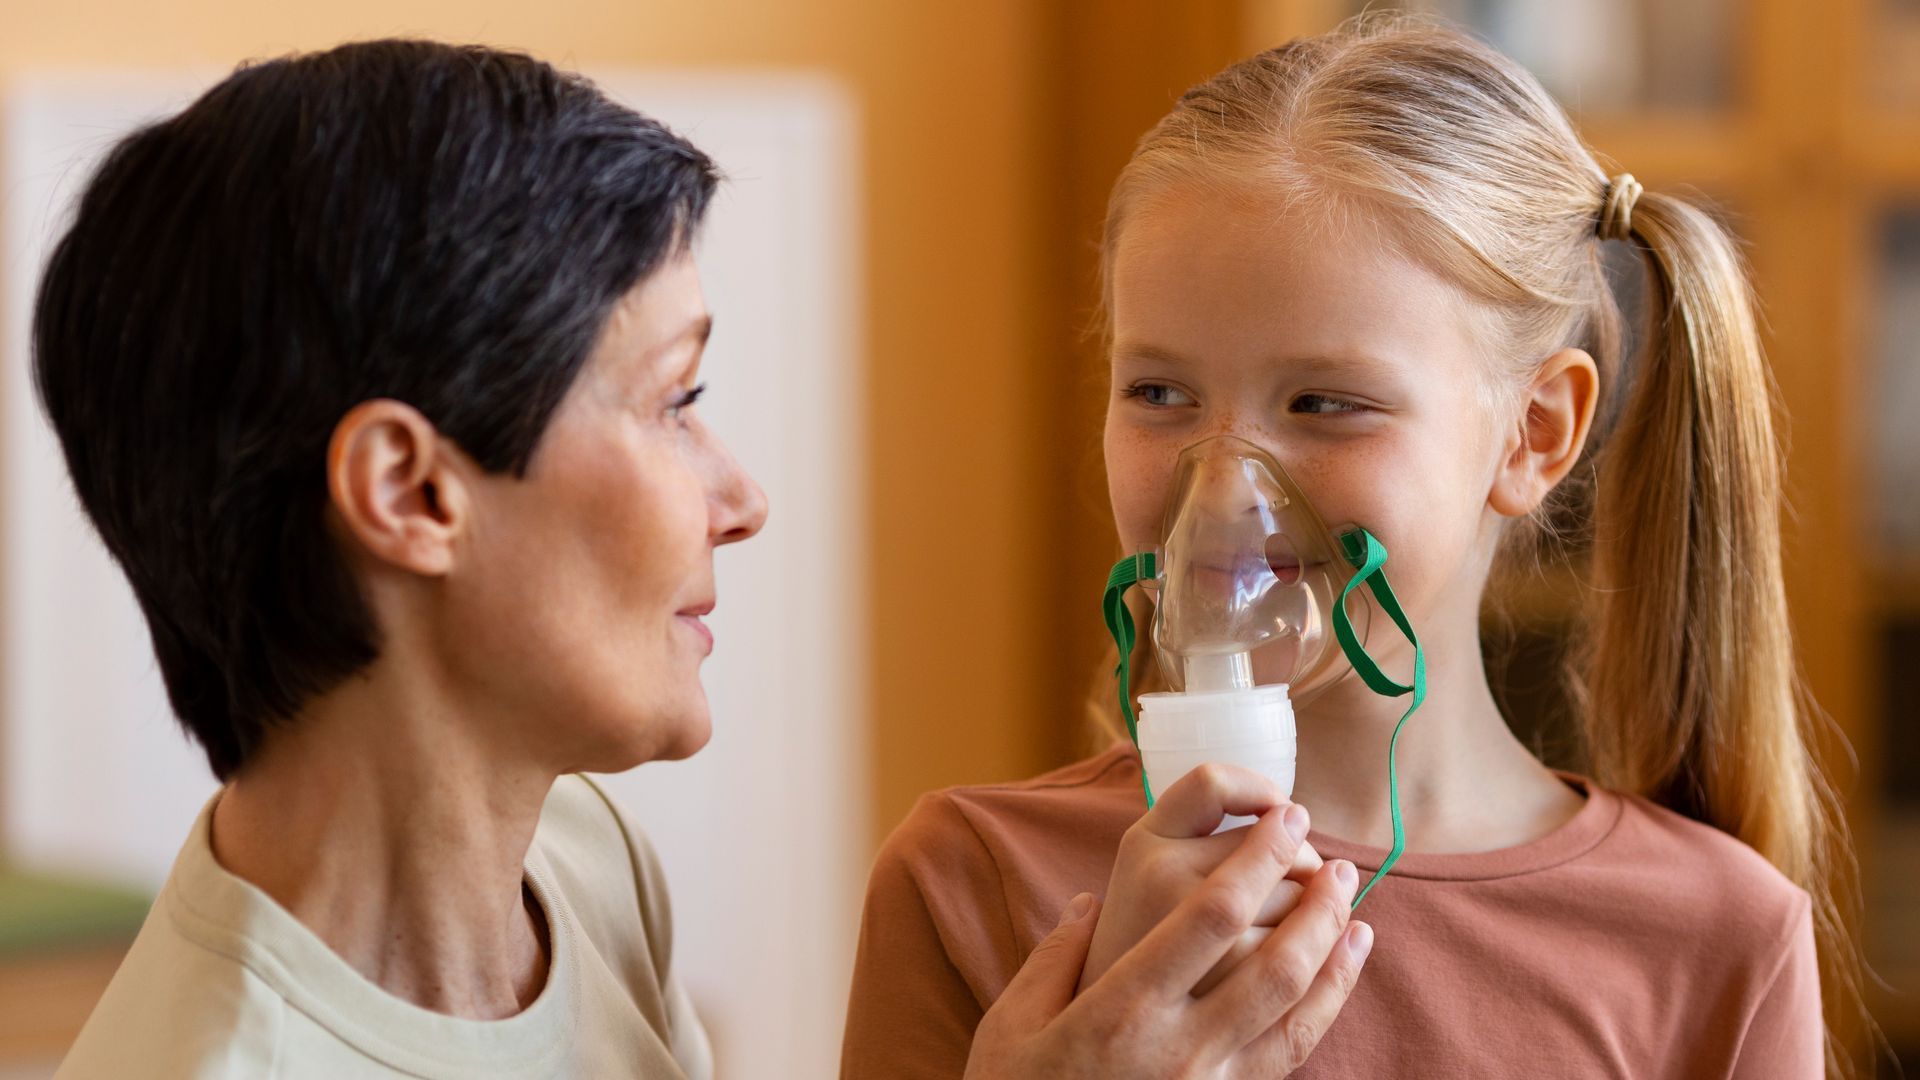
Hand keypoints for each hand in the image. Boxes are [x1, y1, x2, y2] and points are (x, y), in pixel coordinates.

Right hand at [962, 786, 1372, 1077]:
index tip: (1281, 818)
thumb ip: (1054, 958)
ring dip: (1332, 948)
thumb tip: (1086, 903)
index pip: (1211, 917)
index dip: (1256, 859)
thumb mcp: (1012, 1026)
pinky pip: (1295, 1048)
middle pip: (1273, 960)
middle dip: (1314, 901)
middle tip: (1335, 858)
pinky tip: (1343, 965)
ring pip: (1296, 1006)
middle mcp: (1179, 1045)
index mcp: (1124, 1007)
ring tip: (1350, 902)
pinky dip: (1330, 1000)